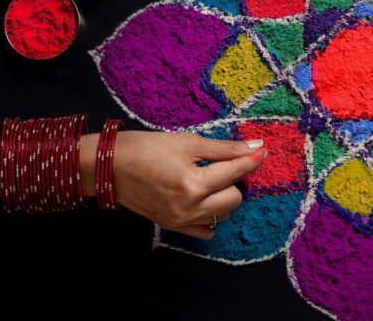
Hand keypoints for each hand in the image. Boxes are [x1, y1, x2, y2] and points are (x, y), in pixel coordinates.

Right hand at [111, 131, 265, 239]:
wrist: (108, 167)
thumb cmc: (145, 148)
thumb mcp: (187, 142)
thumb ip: (223, 148)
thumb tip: (255, 147)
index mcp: (192, 183)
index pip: (235, 172)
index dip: (251, 159)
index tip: (263, 149)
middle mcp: (189, 207)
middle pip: (235, 198)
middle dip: (235, 179)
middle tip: (222, 163)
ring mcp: (181, 221)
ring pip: (224, 214)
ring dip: (224, 196)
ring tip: (210, 179)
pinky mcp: (173, 227)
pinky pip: (207, 230)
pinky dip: (211, 215)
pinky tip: (203, 198)